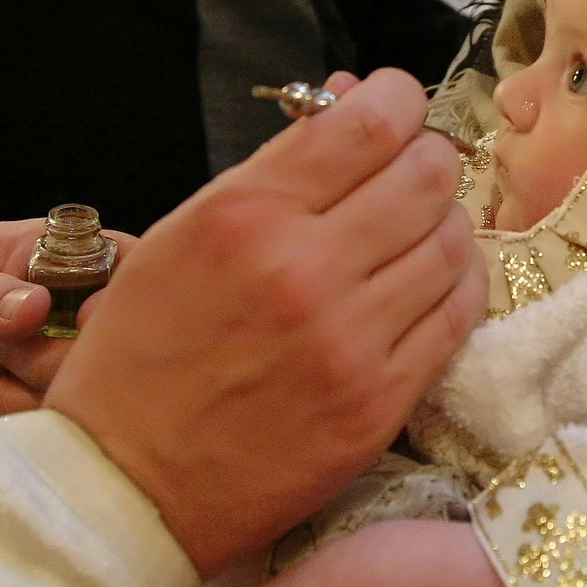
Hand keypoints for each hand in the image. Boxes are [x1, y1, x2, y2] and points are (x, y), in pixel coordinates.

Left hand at [0, 218, 134, 444]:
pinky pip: (22, 435)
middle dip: (41, 364)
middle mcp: (65, 318)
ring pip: (65, 402)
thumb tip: (35, 308)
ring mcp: (44, 368)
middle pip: (104, 354)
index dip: (115, 304)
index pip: (125, 273)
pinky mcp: (17, 410)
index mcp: (59, 263)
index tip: (78, 324)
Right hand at [44, 70, 486, 575]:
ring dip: (444, 222)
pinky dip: (456, 284)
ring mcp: (350, 341)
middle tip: (410, 170)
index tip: (394, 106)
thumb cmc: (140, 356)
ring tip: (416, 231)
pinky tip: (429, 282)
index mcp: (245, 216)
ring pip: (453, 241)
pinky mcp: (380, 403)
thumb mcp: (180, 237)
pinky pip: (459, 316)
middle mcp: (304, 270)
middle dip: (428, 157)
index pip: (372, 123)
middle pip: (428, 175)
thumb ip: (272, 169)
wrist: (127, 488)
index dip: (399, 99)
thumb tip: (350, 98)